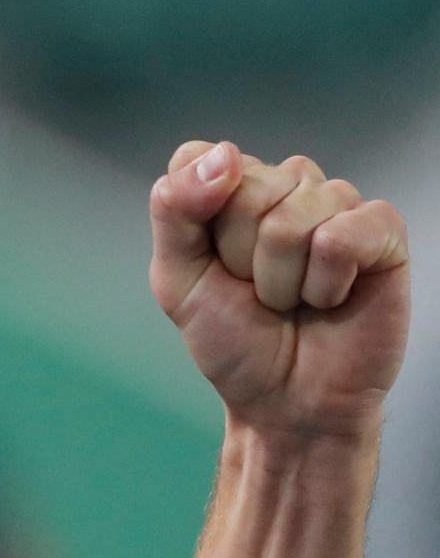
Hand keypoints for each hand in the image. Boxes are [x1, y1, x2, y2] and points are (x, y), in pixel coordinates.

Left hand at [151, 141, 408, 438]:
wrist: (285, 402)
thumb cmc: (236, 343)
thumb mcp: (178, 281)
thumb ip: (174, 211)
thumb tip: (222, 155)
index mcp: (233, 190)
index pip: (198, 160)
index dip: (196, 220)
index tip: (210, 265)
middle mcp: (287, 186)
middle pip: (245, 189)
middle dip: (238, 259)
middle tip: (256, 294)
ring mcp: (337, 203)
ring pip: (291, 220)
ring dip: (281, 282)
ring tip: (293, 301)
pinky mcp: (382, 229)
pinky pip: (341, 238)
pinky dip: (324, 286)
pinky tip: (331, 299)